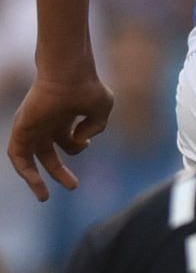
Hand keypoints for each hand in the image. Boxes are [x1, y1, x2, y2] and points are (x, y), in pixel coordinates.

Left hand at [8, 72, 113, 201]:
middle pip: (49, 154)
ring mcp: (33, 127)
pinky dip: (24, 170)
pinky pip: (17, 156)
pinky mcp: (21, 130)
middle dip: (60, 172)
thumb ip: (96, 127)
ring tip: (44, 197)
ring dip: (36, 180)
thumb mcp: (101, 109)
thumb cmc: (86, 86)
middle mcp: (46, 123)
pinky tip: (35, 181)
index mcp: (63, 117)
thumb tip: (80, 142)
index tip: (86, 142)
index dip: (79, 147)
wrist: (68, 74)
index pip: (66, 141)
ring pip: (30, 159)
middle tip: (74, 186)